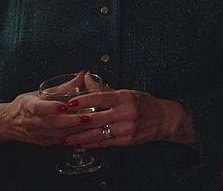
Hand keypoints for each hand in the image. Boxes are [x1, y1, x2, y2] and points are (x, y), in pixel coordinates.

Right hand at [0, 89, 103, 145]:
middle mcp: (30, 122)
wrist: (8, 123)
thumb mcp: (39, 92)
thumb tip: (82, 74)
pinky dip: (73, 138)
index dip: (51, 107)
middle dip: (71, 121)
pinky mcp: (43, 142)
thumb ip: (62, 86)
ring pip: (58, 134)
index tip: (65, 106)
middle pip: (51, 123)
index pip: (38, 108)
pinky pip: (60, 141)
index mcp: (27, 106)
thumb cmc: (26, 104)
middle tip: (87, 117)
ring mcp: (36, 134)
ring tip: (91, 125)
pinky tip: (86, 134)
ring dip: (75, 131)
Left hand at [67, 89, 195, 149]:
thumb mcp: (126, 92)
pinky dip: (90, 144)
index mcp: (125, 98)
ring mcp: (126, 129)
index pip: (100, 97)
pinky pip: (104, 143)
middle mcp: (126, 113)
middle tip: (58, 124)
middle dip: (75, 122)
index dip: (83, 100)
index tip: (68, 103)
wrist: (164, 119)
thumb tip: (86, 79)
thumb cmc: (143, 103)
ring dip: (79, 137)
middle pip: (95, 118)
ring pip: (98, 134)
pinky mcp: (126, 141)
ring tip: (63, 138)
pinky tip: (79, 144)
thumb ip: (105, 89)